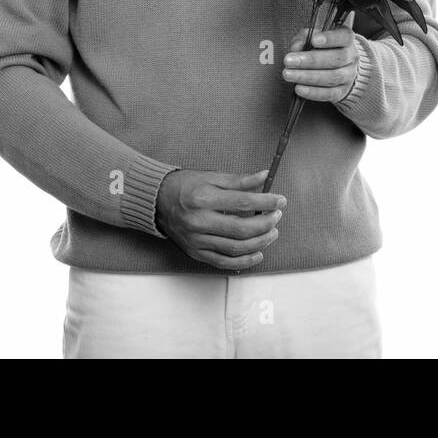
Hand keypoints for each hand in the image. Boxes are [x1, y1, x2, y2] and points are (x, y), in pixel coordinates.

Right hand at [155, 168, 285, 269]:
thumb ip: (240, 180)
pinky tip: (258, 253)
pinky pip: (223, 262)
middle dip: (265, 224)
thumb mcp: (212, 176)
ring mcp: (196, 240)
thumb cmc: (186, 186)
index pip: (243, 203)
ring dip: (259, 242)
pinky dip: (243, 261)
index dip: (266, 202)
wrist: (156, 201)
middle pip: (241, 229)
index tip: (280, 201)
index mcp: (204, 198)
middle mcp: (199, 221)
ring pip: (235, 248)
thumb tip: (265, 176)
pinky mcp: (195, 252)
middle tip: (277, 217)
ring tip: (272, 233)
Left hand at [283, 13, 359, 102]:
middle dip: (310, 60)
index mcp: (346, 39)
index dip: (330, 38)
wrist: (340, 68)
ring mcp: (348, 76)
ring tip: (288, 74)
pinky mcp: (342, 91)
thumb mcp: (313, 36)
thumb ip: (304, 38)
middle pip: (335, 59)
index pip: (344, 36)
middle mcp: (351, 57)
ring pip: (332, 77)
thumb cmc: (323, 48)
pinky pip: (329, 94)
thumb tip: (296, 48)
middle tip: (289, 60)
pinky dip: (313, 92)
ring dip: (307, 77)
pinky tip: (299, 88)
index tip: (314, 40)